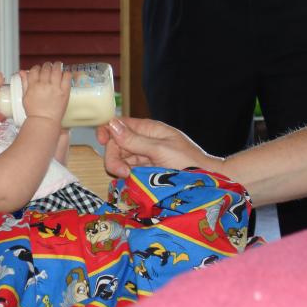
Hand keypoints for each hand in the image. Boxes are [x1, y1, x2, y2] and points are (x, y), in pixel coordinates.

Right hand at [20, 62, 70, 124]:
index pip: (35, 70)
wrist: (44, 121)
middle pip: (46, 68)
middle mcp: (44, 84)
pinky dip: (66, 73)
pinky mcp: (64, 91)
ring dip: (57, 65)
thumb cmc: (34, 112)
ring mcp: (55, 87)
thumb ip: (24, 83)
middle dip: (47, 66)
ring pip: (57, 69)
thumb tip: (22, 72)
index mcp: (33, 85)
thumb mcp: (25, 96)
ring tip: (58, 66)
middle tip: (49, 67)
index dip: (37, 68)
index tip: (39, 70)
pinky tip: (65, 74)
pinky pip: (67, 77)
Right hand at [96, 117, 223, 176]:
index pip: (121, 124)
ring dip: (119, 167)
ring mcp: (145, 156)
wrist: (205, 182)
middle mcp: (145, 140)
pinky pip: (128, 170)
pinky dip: (126, 175)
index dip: (108, 130)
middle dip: (114, 156)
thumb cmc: (188, 163)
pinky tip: (131, 180)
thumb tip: (112, 125)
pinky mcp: (145, 171)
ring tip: (129, 177)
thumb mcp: (160, 150)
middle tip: (122, 172)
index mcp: (149, 129)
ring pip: (120, 158)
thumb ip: (135, 140)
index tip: (101, 140)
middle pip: (117, 143)